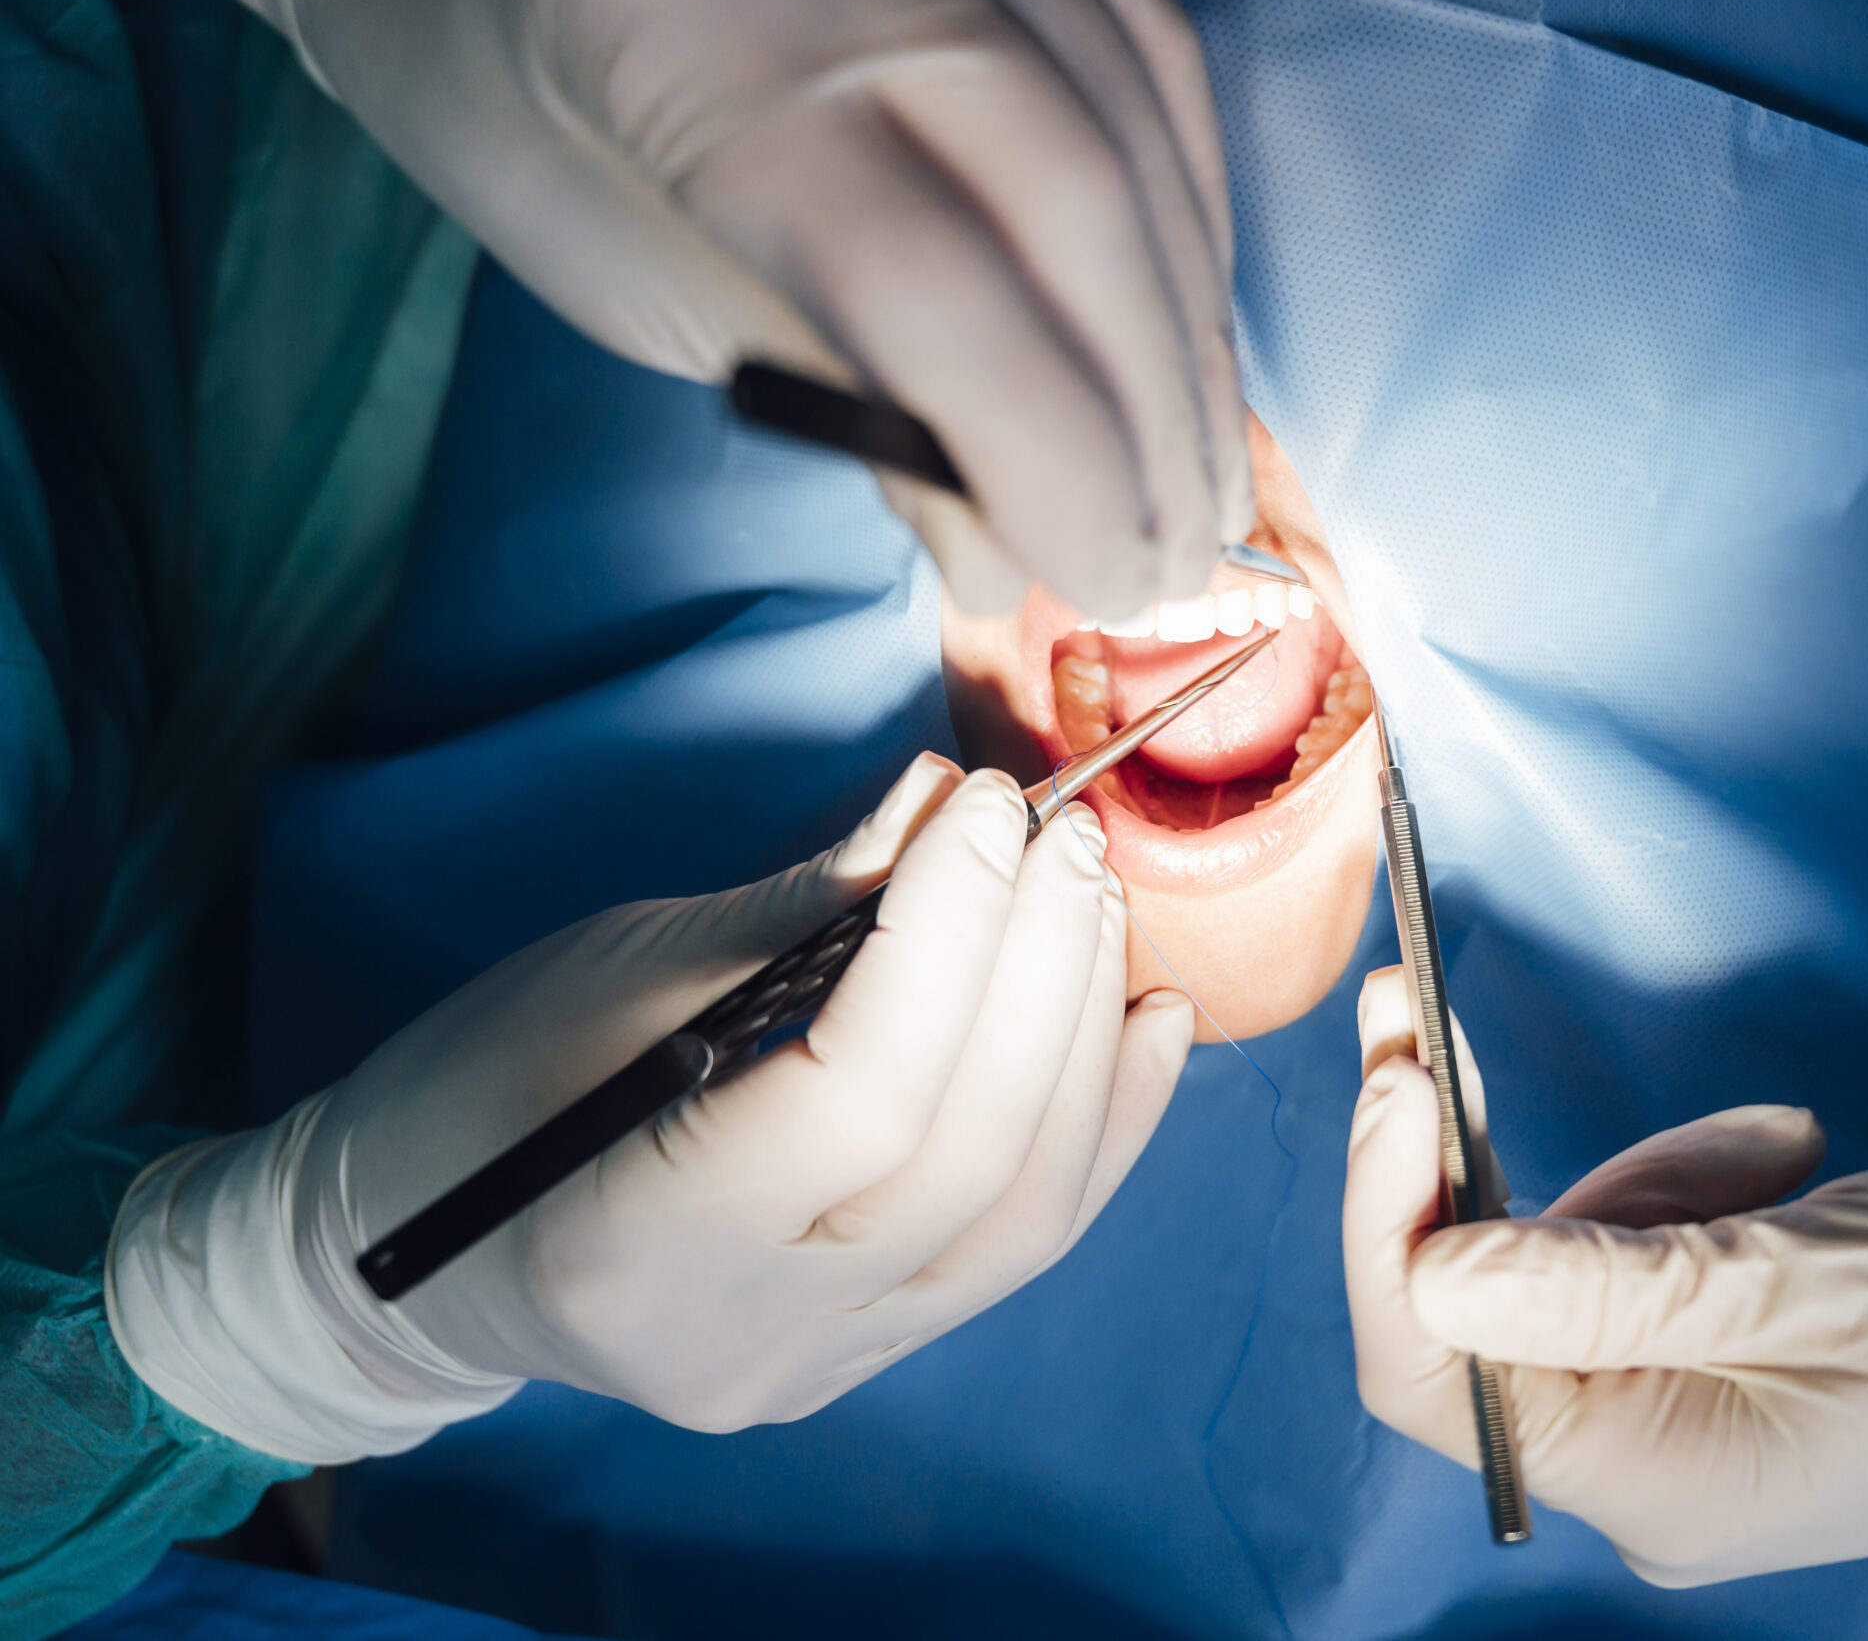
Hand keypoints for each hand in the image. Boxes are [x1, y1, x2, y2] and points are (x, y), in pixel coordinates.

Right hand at [109, 755, 1194, 1456]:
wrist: (416, 1252)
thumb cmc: (473, 1090)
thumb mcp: (607, 973)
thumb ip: (800, 911)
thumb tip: (952, 806)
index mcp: (634, 1248)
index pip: (854, 1099)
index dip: (946, 936)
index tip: (986, 808)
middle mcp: (747, 1340)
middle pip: (965, 1158)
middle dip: (1039, 973)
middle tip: (1063, 836)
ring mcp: (824, 1365)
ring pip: (1023, 1215)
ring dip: (1086, 1040)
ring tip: (1098, 904)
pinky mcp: (874, 1351)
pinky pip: (1025, 1242)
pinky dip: (1101, 1121)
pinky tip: (1148, 1015)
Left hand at [171, 0, 1246, 615]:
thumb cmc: (522, 102)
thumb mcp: (632, 276)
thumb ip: (827, 392)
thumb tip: (1006, 551)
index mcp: (693, 32)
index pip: (931, 284)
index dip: (1050, 456)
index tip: (1107, 582)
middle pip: (1077, 197)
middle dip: (1155, 409)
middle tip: (1179, 563)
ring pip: (1144, 118)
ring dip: (1193, 326)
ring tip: (1203, 478)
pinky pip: (1155, 50)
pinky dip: (1188, 212)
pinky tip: (1188, 327)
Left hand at [1343, 968, 1867, 1587]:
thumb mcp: (1814, 1279)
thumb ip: (1615, 1280)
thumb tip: (1430, 1269)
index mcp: (1656, 1480)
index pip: (1432, 1372)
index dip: (1383, 1224)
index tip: (1393, 1082)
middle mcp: (1635, 1472)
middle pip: (1466, 1308)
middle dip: (1446, 1163)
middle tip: (1417, 1014)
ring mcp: (1661, 1423)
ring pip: (1551, 1265)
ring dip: (1631, 1179)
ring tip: (1778, 1149)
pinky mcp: (1692, 1371)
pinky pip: (1626, 1264)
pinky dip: (1681, 1195)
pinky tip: (1783, 1163)